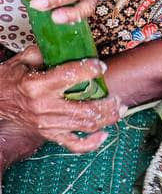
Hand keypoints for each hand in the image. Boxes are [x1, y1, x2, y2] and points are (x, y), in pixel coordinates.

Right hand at [0, 46, 121, 151]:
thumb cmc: (9, 80)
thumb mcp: (21, 60)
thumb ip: (43, 53)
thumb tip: (66, 48)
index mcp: (37, 85)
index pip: (70, 76)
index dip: (90, 71)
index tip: (101, 67)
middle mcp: (44, 106)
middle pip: (85, 109)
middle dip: (107, 104)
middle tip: (117, 97)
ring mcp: (48, 124)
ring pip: (85, 126)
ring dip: (107, 119)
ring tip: (118, 110)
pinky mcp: (50, 135)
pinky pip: (75, 145)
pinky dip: (92, 143)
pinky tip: (104, 135)